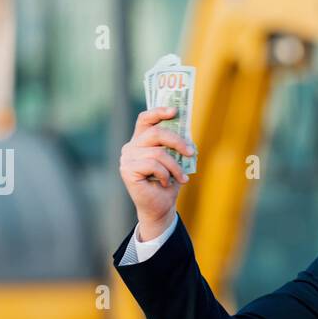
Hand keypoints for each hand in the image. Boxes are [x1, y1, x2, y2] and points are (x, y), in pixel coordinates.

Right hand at [119, 106, 194, 239]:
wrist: (160, 207)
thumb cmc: (168, 182)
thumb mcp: (175, 160)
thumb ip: (176, 145)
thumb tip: (187, 134)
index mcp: (141, 140)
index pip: (145, 119)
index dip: (158, 112)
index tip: (175, 111)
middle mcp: (131, 147)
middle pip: (155, 134)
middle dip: (177, 141)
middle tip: (191, 152)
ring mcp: (127, 158)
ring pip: (158, 153)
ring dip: (175, 167)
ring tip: (182, 178)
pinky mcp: (127, 170)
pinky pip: (153, 165)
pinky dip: (165, 175)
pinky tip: (166, 183)